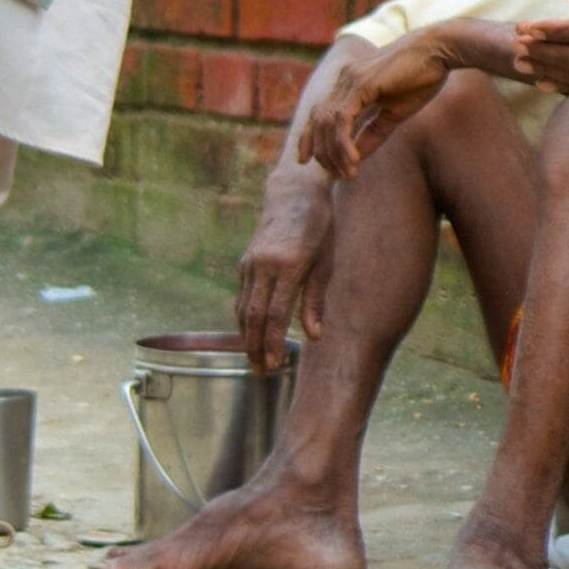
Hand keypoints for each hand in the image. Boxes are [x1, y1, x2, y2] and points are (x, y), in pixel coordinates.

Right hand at [234, 163, 335, 371]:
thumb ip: (316, 300)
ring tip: (254, 360)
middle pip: (253, 316)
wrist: (294, 195)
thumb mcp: (326, 262)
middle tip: (260, 372)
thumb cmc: (320, 229)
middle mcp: (263, 265)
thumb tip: (314, 336)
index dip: (272, 342)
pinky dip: (244, 319)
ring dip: (246, 337)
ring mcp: (250, 263)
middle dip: (254, 347)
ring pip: (242, 308)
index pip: (275, 314)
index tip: (273, 365)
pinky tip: (250, 334)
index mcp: (288, 265)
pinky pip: (241, 296)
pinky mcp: (245, 262)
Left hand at [311, 34, 458, 177]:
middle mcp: (344, 80)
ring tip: (347, 172)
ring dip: (334, 152)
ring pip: (328, 122)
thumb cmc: (421, 77)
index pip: (320, 113)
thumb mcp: (394, 113)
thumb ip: (373, 133)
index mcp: (349, 84)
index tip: (309, 161)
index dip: (309, 137)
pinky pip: (343, 118)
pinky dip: (343, 142)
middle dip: (321, 151)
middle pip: (318, 121)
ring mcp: (350, 80)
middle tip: (335, 175)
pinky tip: (353, 160)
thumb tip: (356, 158)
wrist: (439, 49)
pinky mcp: (362, 84)